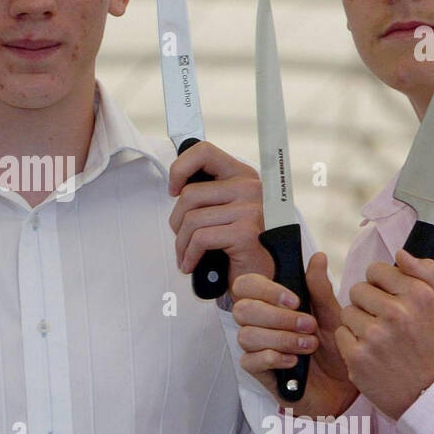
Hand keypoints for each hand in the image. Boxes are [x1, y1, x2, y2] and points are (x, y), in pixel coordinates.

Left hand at [167, 142, 272, 285]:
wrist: (260, 282)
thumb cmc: (237, 247)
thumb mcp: (223, 212)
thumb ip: (207, 194)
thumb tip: (176, 184)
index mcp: (243, 175)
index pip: (204, 151)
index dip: (180, 168)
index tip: (173, 190)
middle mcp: (251, 188)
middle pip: (190, 194)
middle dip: (176, 221)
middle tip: (181, 238)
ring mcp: (251, 209)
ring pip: (192, 219)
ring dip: (181, 243)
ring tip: (185, 255)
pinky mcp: (246, 232)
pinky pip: (200, 239)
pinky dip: (189, 255)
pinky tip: (191, 264)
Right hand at [232, 252, 357, 416]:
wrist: (343, 386)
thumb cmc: (333, 349)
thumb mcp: (332, 315)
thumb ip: (319, 289)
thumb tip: (317, 257)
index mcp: (271, 304)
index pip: (246, 285)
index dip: (265, 289)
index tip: (294, 300)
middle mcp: (259, 323)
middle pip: (242, 309)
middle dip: (277, 316)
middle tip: (308, 325)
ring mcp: (256, 347)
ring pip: (246, 335)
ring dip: (281, 338)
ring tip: (309, 345)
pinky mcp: (258, 372)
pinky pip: (249, 361)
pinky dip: (273, 358)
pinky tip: (293, 361)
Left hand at [337, 249, 433, 420]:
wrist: (431, 394)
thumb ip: (426, 273)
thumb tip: (401, 252)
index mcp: (419, 295)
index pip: (377, 270)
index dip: (380, 283)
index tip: (389, 297)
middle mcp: (397, 313)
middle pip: (358, 289)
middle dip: (368, 303)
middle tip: (385, 322)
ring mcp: (375, 335)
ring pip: (347, 311)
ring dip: (358, 323)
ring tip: (379, 339)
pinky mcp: (357, 356)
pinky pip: (341, 334)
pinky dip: (351, 343)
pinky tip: (371, 353)